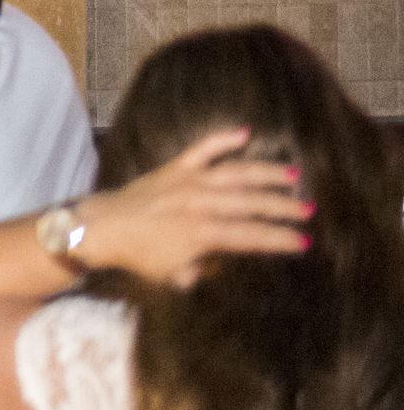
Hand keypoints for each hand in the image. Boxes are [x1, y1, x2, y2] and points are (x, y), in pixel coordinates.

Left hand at [70, 126, 311, 286]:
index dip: (279, 239)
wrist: (102, 227)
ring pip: (234, 172)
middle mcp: (197, 203)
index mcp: (200, 233)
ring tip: (292, 175)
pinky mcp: (173, 167)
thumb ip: (206, 270)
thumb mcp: (176, 276)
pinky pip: (202, 149)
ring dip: (265, 173)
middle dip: (282, 206)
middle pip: (249, 202)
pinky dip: (222, 138)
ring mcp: (186, 180)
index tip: (304, 242)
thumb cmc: (140, 256)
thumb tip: (227, 261)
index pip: (250, 236)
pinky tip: (245, 133)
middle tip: (308, 210)